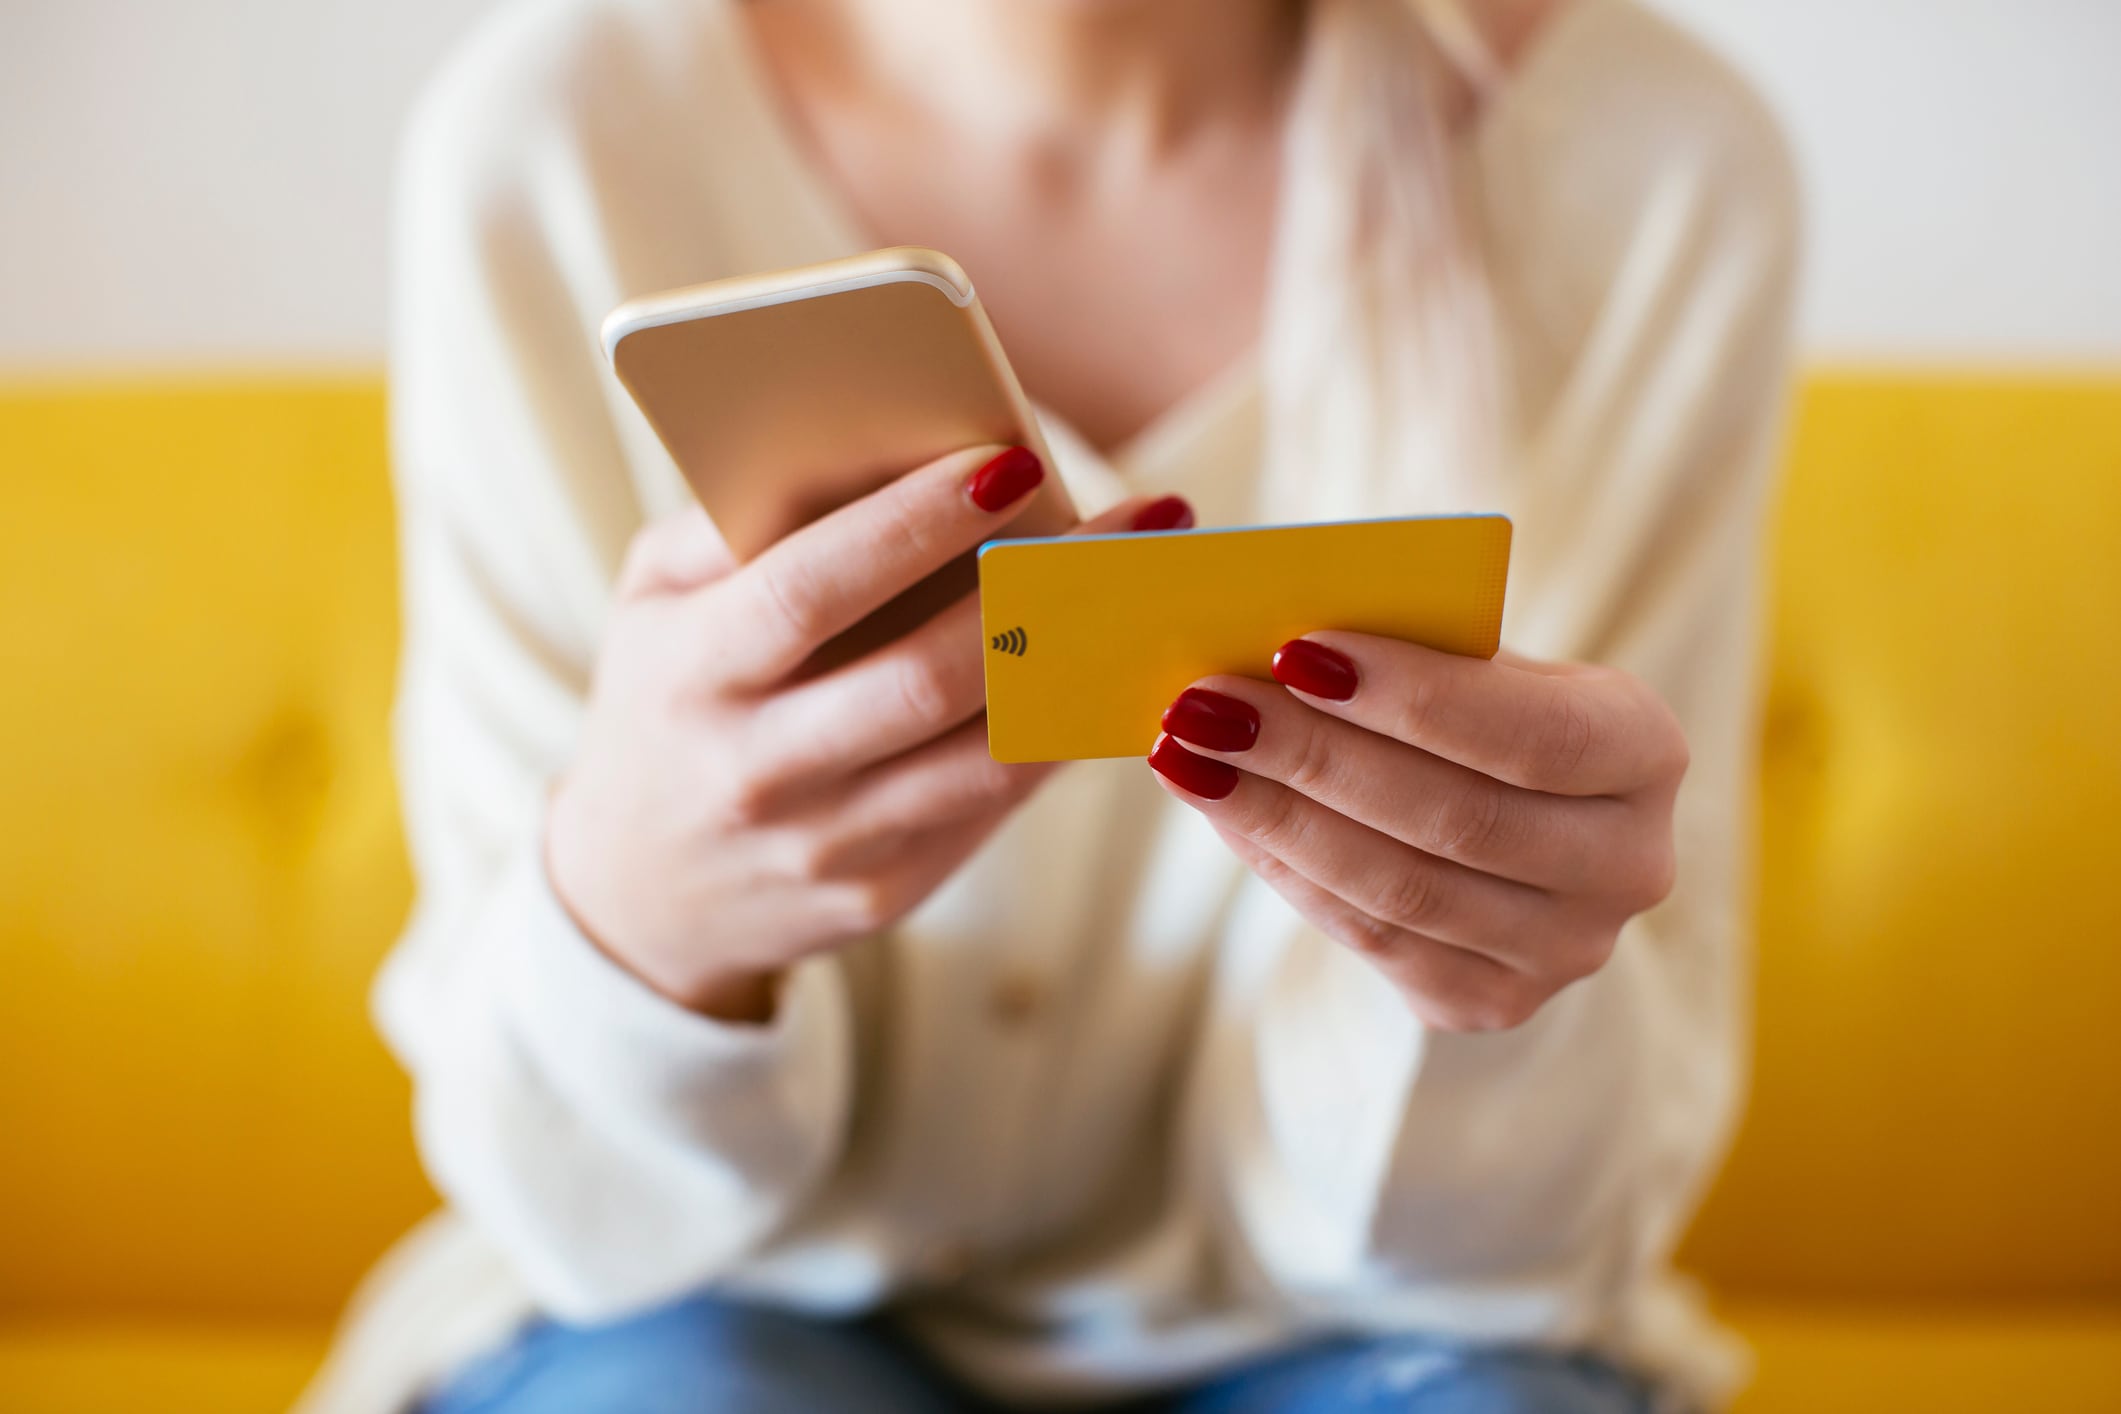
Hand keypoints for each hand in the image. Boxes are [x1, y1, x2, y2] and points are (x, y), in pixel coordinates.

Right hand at [549, 443, 1187, 1021]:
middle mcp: (753, 769)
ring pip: (985, 753)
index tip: (1009, 460)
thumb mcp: (654, 604)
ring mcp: (821, 845)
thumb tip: (873, 447)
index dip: (912, 525)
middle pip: (926, 677)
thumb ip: (734, 526)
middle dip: (1044, 590)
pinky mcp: (879, 894)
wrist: (637, 896)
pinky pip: (991, 804)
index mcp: (691, 672)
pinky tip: (1111, 674)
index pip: (811, 587)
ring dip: (1082, 670)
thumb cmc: (665, 701)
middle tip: (1140, 522)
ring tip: (1153, 595)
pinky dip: (1057, 735)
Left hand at [1146, 633, 1687, 1031]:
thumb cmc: (1482, 709)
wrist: (1522, 824)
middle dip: (1314, 755)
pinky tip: (1219, 808)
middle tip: (1205, 701)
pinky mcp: (1489, 1003)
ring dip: (1275, 816)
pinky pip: (1368, 938)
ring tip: (1188, 751)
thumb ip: (1417, 647)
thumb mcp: (1484, 662)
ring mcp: (1564, 952)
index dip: (1415, 698)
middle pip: (1454, 819)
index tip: (1297, 648)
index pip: (1534, 733)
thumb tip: (1276, 635)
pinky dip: (1282, 868)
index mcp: (1646, 751)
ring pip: (1399, 890)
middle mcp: (1628, 865)